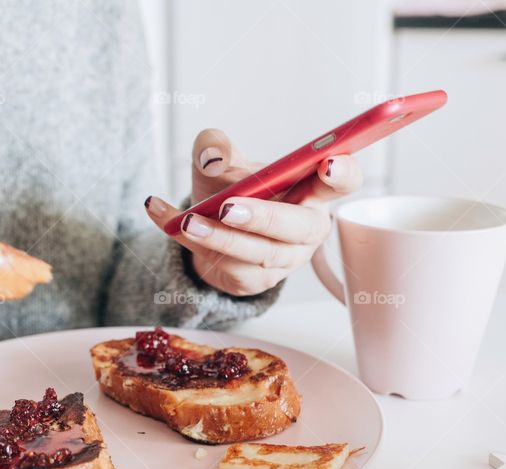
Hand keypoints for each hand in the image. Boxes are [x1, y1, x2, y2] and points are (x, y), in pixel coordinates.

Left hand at [145, 128, 361, 296]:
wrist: (211, 225)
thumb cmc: (234, 188)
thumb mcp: (223, 162)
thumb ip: (217, 148)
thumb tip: (211, 152)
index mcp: (312, 191)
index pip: (342, 183)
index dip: (342, 174)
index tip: (328, 163)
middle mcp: (304, 229)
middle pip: (298, 228)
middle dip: (264, 217)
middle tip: (229, 207)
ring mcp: (282, 260)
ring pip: (257, 253)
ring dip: (219, 237)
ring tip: (186, 220)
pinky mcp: (253, 281)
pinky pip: (224, 266)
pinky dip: (189, 242)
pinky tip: (163, 217)